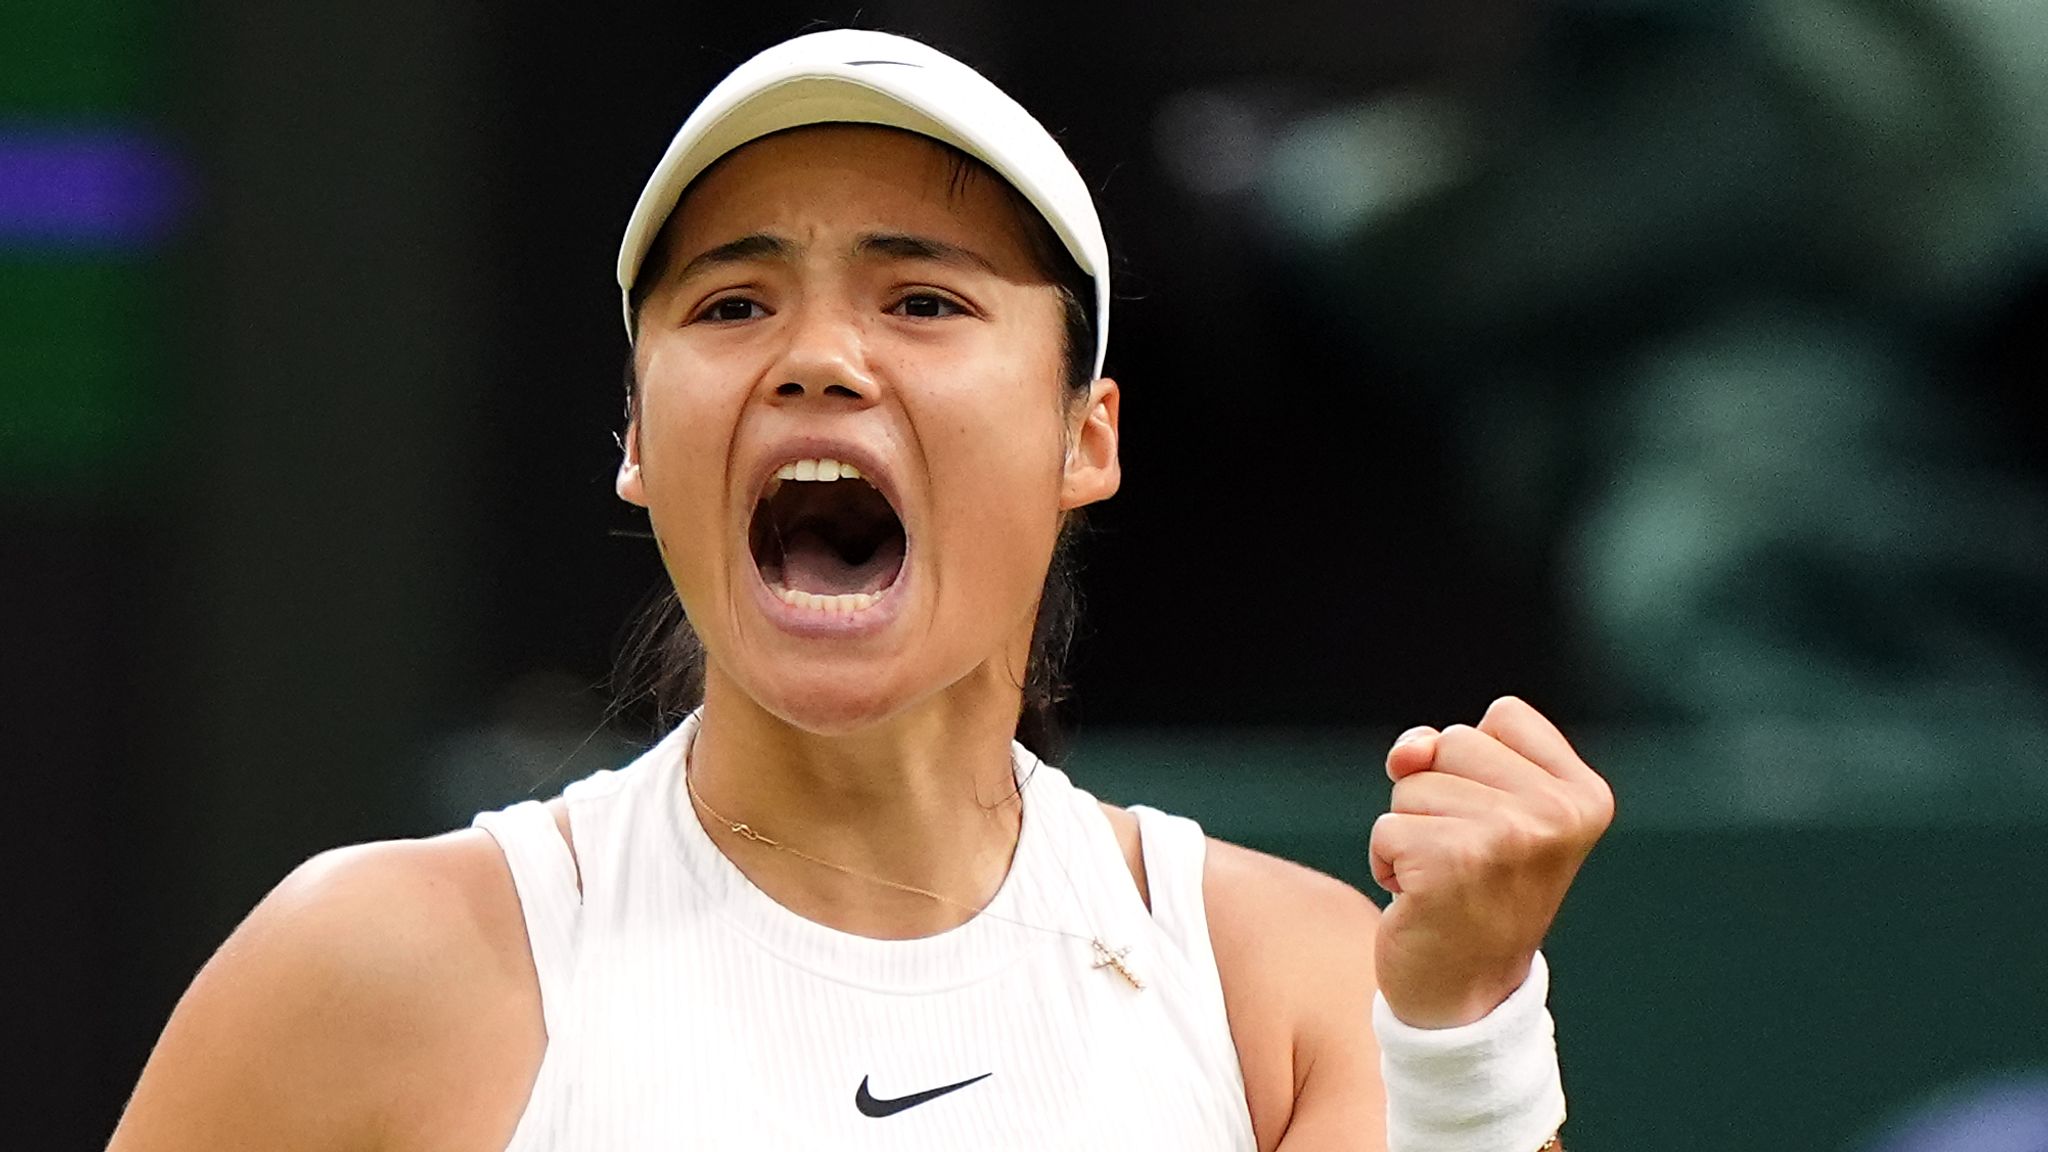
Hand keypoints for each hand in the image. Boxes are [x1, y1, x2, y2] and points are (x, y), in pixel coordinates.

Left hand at [1370, 696, 1613, 1028]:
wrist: (1468, 994)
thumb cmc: (1474, 889)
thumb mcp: (1480, 805)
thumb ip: (1444, 752)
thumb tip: (1410, 751)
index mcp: (1583, 794)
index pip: (1503, 715)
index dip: (1478, 763)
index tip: (1498, 824)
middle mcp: (1557, 813)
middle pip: (1452, 742)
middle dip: (1437, 796)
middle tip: (1467, 858)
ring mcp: (1508, 836)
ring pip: (1411, 785)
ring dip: (1410, 832)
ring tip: (1446, 879)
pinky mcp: (1452, 862)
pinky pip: (1385, 827)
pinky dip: (1387, 863)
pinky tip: (1422, 899)